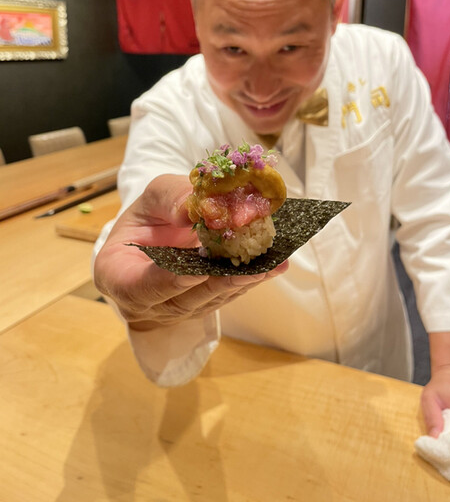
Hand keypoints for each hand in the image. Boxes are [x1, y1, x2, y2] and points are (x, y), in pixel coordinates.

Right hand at [94, 174, 287, 329]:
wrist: (157, 233)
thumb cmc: (148, 216)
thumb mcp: (151, 197)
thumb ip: (169, 198)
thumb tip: (192, 208)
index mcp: (118, 275)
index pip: (139, 287)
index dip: (168, 282)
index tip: (197, 271)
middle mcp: (145, 302)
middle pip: (183, 299)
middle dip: (220, 283)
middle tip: (252, 268)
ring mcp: (173, 310)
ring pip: (209, 301)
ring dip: (242, 283)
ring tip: (272, 265)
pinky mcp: (200, 307)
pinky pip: (224, 296)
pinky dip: (249, 281)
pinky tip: (273, 266)